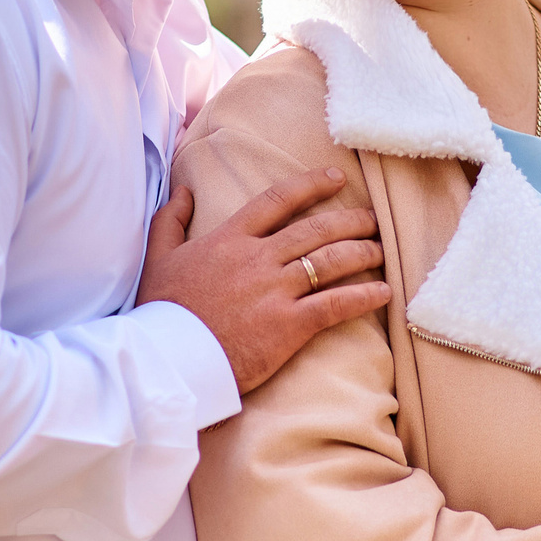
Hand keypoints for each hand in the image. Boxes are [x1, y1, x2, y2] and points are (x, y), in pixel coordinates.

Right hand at [137, 167, 390, 393]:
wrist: (166, 362)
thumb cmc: (162, 312)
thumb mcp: (158, 258)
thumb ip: (170, 220)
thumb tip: (184, 191)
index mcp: (229, 239)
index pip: (277, 200)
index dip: (310, 185)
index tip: (335, 178)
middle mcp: (257, 259)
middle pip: (315, 229)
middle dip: (349, 220)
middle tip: (371, 219)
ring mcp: (275, 292)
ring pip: (330, 262)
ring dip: (362, 252)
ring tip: (381, 249)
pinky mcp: (288, 326)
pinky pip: (335, 305)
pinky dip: (363, 296)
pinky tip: (383, 293)